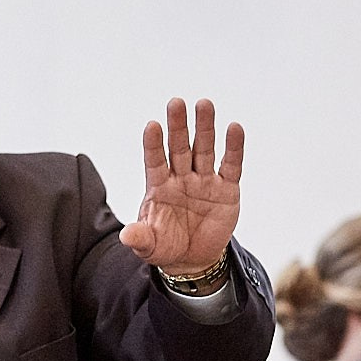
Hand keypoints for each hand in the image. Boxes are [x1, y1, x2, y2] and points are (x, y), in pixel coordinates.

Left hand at [119, 97, 242, 276]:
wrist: (193, 259)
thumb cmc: (165, 245)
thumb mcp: (150, 245)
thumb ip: (140, 238)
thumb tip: (126, 236)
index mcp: (158, 186)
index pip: (154, 161)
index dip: (153, 144)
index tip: (152, 125)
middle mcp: (180, 178)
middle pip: (179, 147)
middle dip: (178, 126)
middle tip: (175, 102)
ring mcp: (204, 181)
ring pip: (204, 149)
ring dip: (204, 128)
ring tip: (204, 104)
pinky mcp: (227, 189)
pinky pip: (231, 166)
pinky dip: (234, 148)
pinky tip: (234, 128)